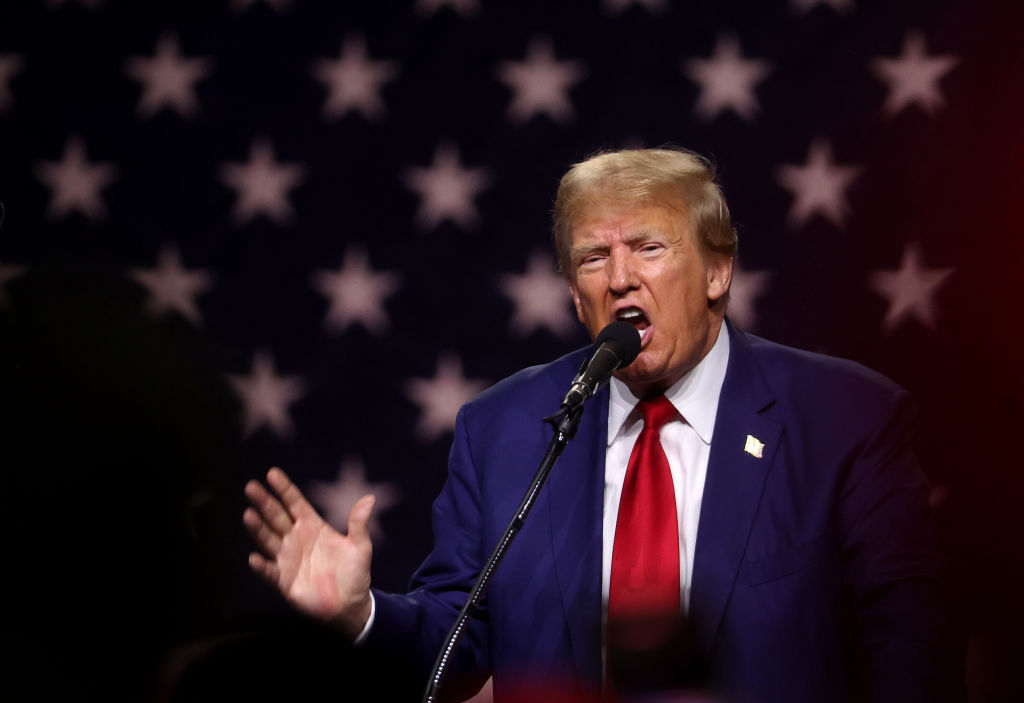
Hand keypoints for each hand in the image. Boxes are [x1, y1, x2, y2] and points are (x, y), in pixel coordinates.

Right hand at [243, 467, 374, 639]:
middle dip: (264, 502)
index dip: (284, 489)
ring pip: (269, 539)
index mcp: (313, 526)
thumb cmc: (354, 573)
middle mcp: (296, 539)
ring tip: (248, 514)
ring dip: (258, 528)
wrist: (350, 605)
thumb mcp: (360, 546)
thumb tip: (370, 498)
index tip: (272, 473)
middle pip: (277, 516)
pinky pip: (270, 571)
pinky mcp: (284, 580)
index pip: (295, 503)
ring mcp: (287, 558)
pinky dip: (262, 566)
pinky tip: (254, 558)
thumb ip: (359, 524)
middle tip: (251, 487)